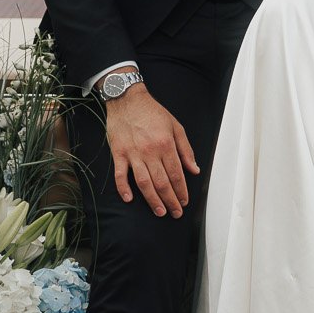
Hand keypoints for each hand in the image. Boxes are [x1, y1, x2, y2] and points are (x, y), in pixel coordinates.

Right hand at [103, 84, 199, 216]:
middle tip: (176, 213)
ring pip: (144, 182)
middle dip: (171, 200)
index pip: (177, 174)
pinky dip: (123, 188)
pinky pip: (120, 175)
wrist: (127, 99)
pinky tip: (129, 199)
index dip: (182, 190)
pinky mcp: (119, 153)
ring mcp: (133, 153)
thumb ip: (186, 149)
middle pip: (162, 182)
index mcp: (166, 144)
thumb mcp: (176, 126)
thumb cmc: (152, 112)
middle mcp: (150, 151)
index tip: (185, 201)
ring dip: (153, 200)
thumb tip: (194, 169)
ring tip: (160, 211)